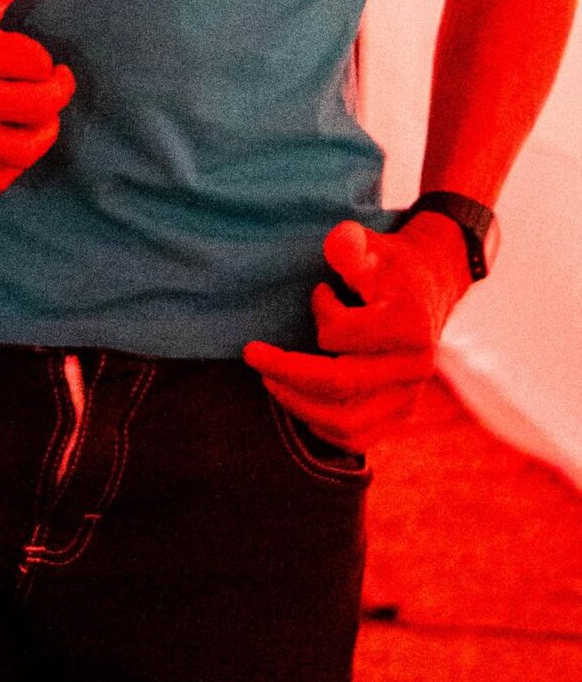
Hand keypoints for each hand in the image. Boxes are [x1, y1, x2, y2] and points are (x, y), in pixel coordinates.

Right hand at [0, 0, 73, 193]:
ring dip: (43, 134)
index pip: (36, 62)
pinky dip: (13, 165)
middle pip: (36, 108)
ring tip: (39, 120)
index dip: (44, 60)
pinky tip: (9, 140)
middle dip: (55, 95)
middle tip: (51, 87)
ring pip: (20, 151)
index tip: (33, 59)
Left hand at [245, 214, 472, 450]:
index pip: (343, 335)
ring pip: (346, 422)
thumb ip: (352, 246)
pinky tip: (297, 402)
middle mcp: (415, 367)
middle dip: (286, 370)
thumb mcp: (373, 247)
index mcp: (410, 325)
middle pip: (341, 385)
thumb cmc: (390, 268)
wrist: (428, 291)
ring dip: (298, 403)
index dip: (321, 314)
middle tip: (253, 354)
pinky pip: (357, 439)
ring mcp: (409, 397)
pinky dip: (320, 428)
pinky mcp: (399, 416)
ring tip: (269, 379)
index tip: (319, 293)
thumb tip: (338, 242)